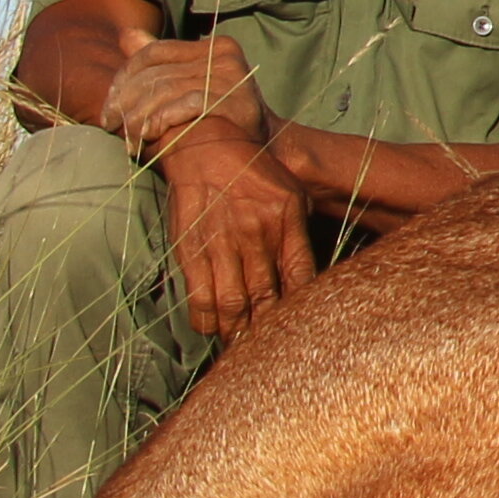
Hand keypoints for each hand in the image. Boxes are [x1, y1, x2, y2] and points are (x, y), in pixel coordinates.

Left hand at [109, 36, 268, 160]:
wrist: (263, 148)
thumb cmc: (219, 117)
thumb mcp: (190, 83)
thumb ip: (160, 60)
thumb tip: (126, 34)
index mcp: (213, 46)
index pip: (154, 52)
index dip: (124, 77)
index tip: (109, 105)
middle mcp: (223, 56)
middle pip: (156, 73)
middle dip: (125, 101)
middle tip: (110, 124)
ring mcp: (231, 77)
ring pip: (165, 90)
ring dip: (138, 117)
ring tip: (127, 137)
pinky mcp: (234, 101)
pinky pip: (185, 104)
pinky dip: (160, 120)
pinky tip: (147, 136)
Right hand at [159, 130, 319, 338]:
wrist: (205, 145)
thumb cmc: (255, 170)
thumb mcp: (291, 194)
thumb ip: (300, 233)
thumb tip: (308, 275)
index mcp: (285, 221)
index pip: (300, 277)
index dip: (301, 310)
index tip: (304, 329)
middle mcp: (254, 235)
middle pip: (266, 298)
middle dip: (270, 330)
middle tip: (274, 352)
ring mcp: (220, 243)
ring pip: (232, 304)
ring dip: (238, 332)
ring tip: (243, 348)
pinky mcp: (190, 249)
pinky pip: (199, 295)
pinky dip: (206, 320)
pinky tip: (214, 330)